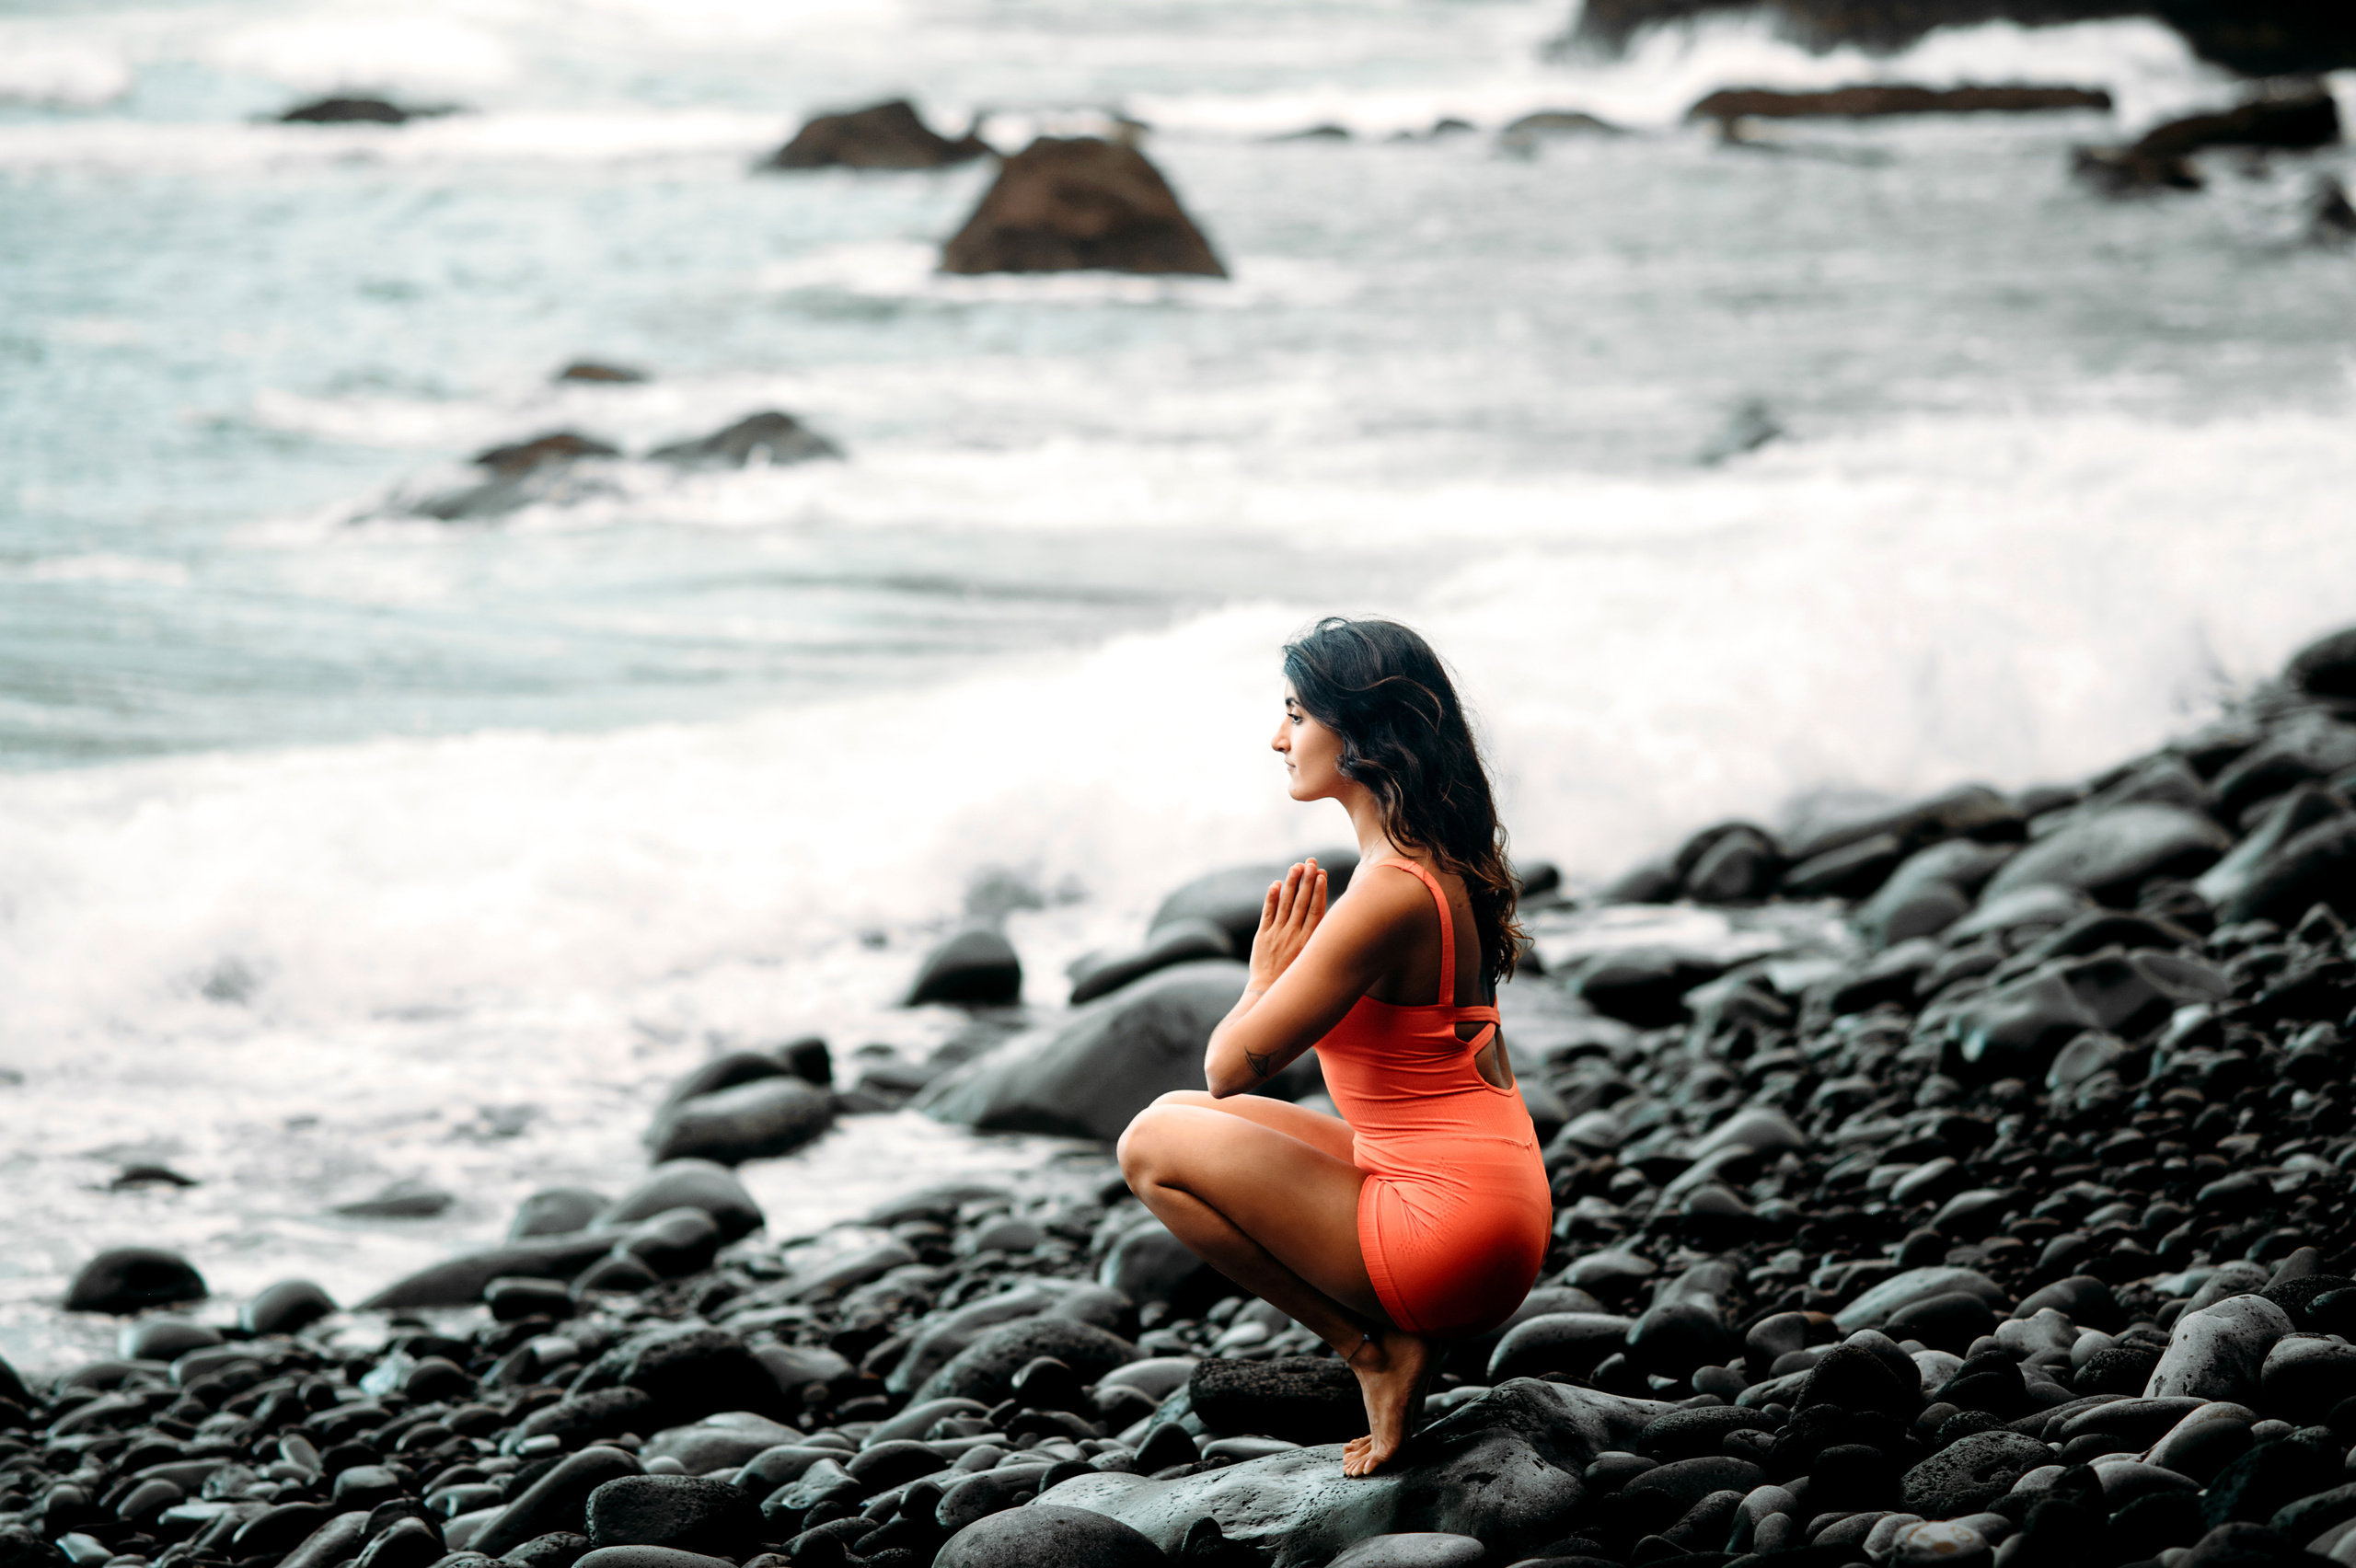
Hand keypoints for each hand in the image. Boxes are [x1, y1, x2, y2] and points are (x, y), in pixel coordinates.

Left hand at [1247, 858, 1326, 992]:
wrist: (1269, 992)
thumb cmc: (1296, 977)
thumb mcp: (1313, 959)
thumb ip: (1319, 938)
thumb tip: (1332, 920)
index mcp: (1309, 941)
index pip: (1316, 910)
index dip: (1319, 890)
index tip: (1322, 874)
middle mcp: (1294, 935)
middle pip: (1302, 902)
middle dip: (1307, 880)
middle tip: (1310, 862)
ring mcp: (1277, 934)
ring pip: (1285, 904)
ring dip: (1291, 884)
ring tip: (1296, 867)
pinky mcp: (1263, 936)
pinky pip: (1267, 913)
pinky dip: (1272, 898)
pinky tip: (1276, 884)